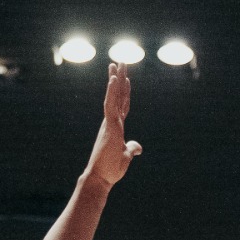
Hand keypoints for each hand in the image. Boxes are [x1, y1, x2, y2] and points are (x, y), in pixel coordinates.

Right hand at [83, 62, 142, 189]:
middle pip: (118, 96)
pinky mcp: (109, 127)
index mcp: (116, 127)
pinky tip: (114, 80)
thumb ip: (131, 149)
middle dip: (119, 78)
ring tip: (116, 64)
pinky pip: (110, 106)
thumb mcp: (126, 157)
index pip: (122, 105)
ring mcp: (110, 123)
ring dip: (115, 79)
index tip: (124, 77)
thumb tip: (138, 147)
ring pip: (113, 97)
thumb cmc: (111, 170)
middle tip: (120, 61)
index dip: (124, 91)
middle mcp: (112, 122)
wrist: (101, 178)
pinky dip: (112, 92)